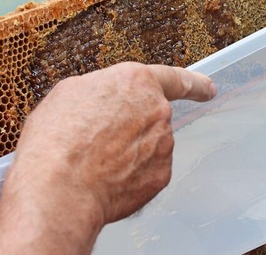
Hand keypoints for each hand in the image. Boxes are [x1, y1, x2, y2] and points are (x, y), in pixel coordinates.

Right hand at [0, 62, 215, 253]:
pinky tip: (106, 178)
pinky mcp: (161, 176)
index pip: (174, 78)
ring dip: (129, 152)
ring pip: (149, 146)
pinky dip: (130, 175)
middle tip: (99, 141)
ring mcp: (163, 144)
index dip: (194, 83)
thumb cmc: (57, 139)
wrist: (59, 187)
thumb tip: (105, 101)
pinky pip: (147, 171)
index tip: (207, 88)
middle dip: (133, 128)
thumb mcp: (69, 93)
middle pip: (151, 116)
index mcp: (136, 82)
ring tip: (94, 161)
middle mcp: (158, 110)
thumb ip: (101, 90)